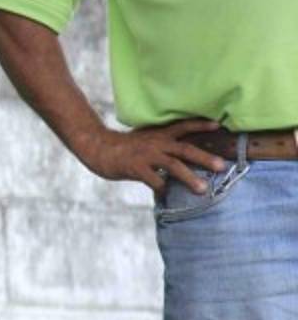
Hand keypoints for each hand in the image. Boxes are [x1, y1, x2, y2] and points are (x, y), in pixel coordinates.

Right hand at [75, 119, 226, 194]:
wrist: (97, 148)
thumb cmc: (121, 147)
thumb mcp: (144, 139)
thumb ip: (160, 144)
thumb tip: (178, 156)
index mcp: (158, 135)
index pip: (183, 127)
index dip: (200, 125)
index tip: (218, 126)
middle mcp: (156, 143)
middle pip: (185, 149)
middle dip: (204, 158)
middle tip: (221, 166)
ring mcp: (146, 155)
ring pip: (173, 165)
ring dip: (189, 177)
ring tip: (202, 189)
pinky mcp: (135, 167)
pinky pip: (153, 180)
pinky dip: (162, 188)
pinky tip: (167, 194)